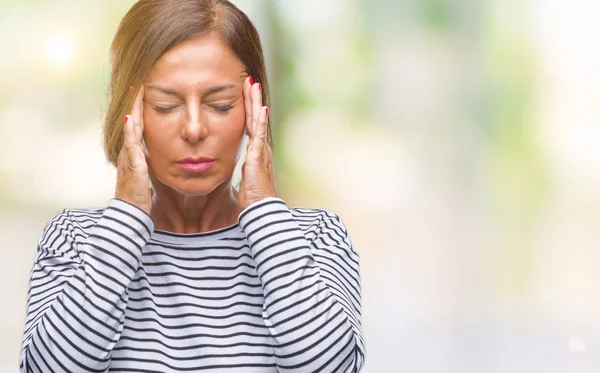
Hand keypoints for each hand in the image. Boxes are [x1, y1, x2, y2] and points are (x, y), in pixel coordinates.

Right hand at [115, 86, 151, 214]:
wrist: (130, 211)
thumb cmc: (139, 194)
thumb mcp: (145, 173)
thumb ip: (147, 162)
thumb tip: (151, 154)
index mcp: (134, 152)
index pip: (137, 125)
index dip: (139, 109)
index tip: (142, 92)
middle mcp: (129, 151)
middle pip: (132, 121)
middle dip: (134, 103)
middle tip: (136, 83)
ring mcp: (129, 156)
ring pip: (130, 128)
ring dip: (132, 109)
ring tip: (134, 92)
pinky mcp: (133, 165)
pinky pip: (131, 144)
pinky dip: (130, 130)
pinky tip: (130, 118)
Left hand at [236, 76, 276, 209]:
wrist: (260, 208)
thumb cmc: (252, 197)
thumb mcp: (244, 179)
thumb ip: (242, 171)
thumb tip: (235, 170)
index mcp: (255, 151)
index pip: (250, 125)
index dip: (247, 109)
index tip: (244, 93)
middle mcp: (260, 147)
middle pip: (254, 117)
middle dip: (252, 99)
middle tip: (249, 80)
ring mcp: (261, 150)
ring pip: (257, 121)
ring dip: (255, 102)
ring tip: (253, 85)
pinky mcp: (258, 156)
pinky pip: (258, 134)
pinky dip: (259, 120)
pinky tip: (260, 108)